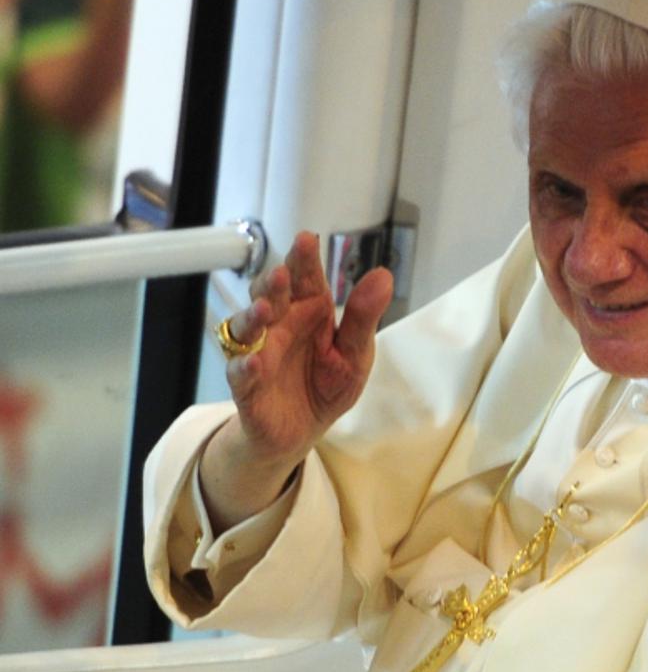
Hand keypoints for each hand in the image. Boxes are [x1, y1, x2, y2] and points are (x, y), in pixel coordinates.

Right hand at [225, 231, 393, 462]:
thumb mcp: (355, 353)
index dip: (303, 259)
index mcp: (310, 312)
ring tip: (265, 308)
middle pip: (270, 294)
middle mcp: (279, 325)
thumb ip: (363, 316)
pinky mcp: (247, 386)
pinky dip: (244, 367)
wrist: (303, 431)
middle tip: (284, 274)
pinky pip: (240, 373)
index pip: (305, 278)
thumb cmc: (327, 384)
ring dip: (252, 316)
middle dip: (274, 282)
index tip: (306, 240)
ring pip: (246, 327)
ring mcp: (259, 352)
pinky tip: (254, 363)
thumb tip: (383, 275)